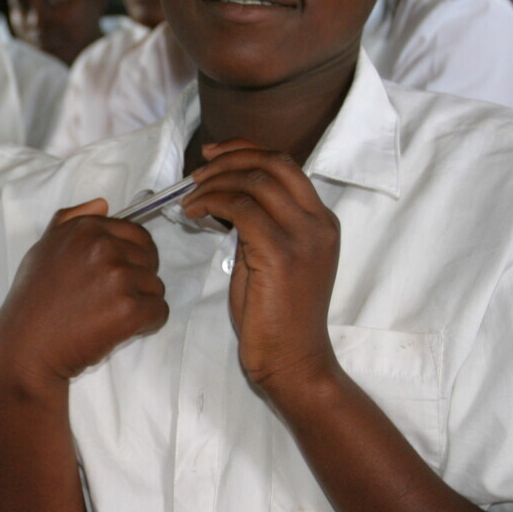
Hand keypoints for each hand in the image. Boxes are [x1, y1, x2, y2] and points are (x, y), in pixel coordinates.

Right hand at [0, 199, 168, 387]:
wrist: (26, 348)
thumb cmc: (33, 301)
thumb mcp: (43, 249)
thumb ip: (70, 220)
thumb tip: (103, 204)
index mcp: (86, 229)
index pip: (136, 235)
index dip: (129, 258)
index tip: (110, 277)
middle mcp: (103, 247)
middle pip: (149, 260)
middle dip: (136, 280)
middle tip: (106, 299)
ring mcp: (118, 277)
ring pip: (156, 287)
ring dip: (139, 303)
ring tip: (107, 316)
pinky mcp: (129, 309)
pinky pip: (160, 312)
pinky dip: (146, 325)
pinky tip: (118, 330)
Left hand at [182, 141, 339, 397]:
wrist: (293, 361)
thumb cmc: (276, 317)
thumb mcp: (271, 260)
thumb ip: (260, 227)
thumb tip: (230, 200)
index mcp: (321, 221)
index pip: (285, 165)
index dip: (246, 150)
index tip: (213, 155)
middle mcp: (318, 222)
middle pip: (274, 162)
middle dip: (230, 157)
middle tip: (198, 171)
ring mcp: (303, 237)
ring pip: (255, 182)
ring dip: (215, 182)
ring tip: (191, 196)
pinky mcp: (281, 253)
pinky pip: (241, 209)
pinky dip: (212, 203)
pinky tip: (195, 214)